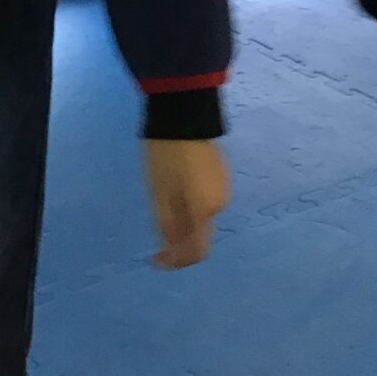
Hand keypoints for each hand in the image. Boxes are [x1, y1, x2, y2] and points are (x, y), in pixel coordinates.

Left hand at [144, 139, 228, 270]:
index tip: (154, 260)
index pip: (195, 251)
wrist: (185, 114)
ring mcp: (223, 186)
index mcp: (204, 210)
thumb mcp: (159, 191)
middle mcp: (220, 203)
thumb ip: (166, 223)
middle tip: (154, 233)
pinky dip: (190, 205)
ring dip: (183, 221)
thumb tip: (171, 247)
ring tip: (160, 207)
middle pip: (199, 233)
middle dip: (177, 239)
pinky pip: (205, 200)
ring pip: (201, 216)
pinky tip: (174, 192)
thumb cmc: (166, 155)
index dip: (175, 261)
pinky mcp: (220, 173)